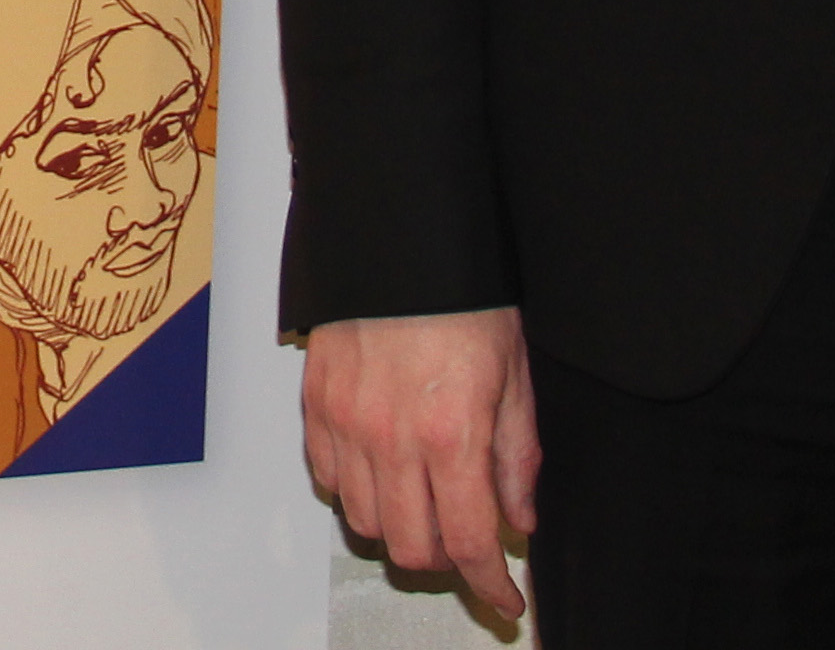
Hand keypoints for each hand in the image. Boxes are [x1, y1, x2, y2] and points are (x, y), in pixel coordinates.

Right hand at [301, 308, 535, 628]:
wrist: (399, 237)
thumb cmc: (462, 294)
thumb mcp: (514, 375)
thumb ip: (517, 455)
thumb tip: (518, 515)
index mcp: (451, 432)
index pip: (471, 542)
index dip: (491, 585)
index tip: (505, 597)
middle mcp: (391, 436)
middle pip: (411, 547)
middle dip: (447, 561)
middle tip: (468, 542)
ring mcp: (346, 421)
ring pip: (365, 522)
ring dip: (400, 528)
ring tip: (426, 504)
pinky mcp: (316, 403)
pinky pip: (329, 479)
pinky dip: (357, 492)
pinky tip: (385, 471)